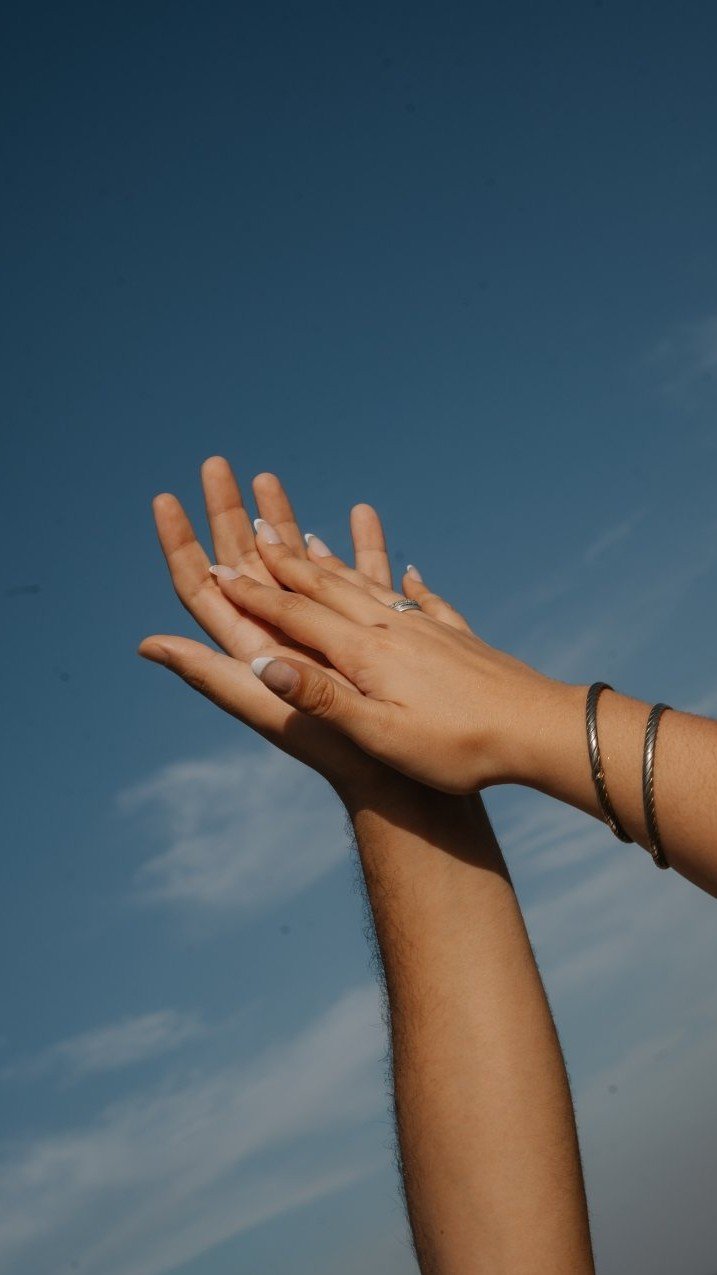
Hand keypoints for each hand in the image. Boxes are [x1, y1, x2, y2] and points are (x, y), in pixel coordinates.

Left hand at [139, 458, 405, 800]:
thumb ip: (210, 673)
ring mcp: (320, 631)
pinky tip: (361, 514)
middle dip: (227, 513)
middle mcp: (278, 635)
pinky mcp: (363, 633)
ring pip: (291, 563)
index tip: (167, 497)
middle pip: (242, 563)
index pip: (203, 585)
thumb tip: (146, 644)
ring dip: (280, 519)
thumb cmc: (335, 749)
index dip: (181, 543)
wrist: (402, 778)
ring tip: (269, 477)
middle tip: (216, 464)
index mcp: (250, 647)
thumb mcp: (267, 706)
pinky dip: (354, 545)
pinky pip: (355, 578)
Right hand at [209, 526, 572, 793]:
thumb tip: (263, 663)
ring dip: (333, 563)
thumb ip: (322, 698)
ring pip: (368, 586)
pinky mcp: (459, 637)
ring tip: (310, 538)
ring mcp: (427, 628)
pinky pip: (424, 600)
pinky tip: (409, 572)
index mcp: (366, 653)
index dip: (253, 595)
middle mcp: (392, 628)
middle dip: (285, 563)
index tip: (216, 569)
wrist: (539, 729)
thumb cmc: (458, 746)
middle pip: (327, 588)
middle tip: (253, 531)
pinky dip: (406, 582)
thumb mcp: (381, 734)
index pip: (296, 616)